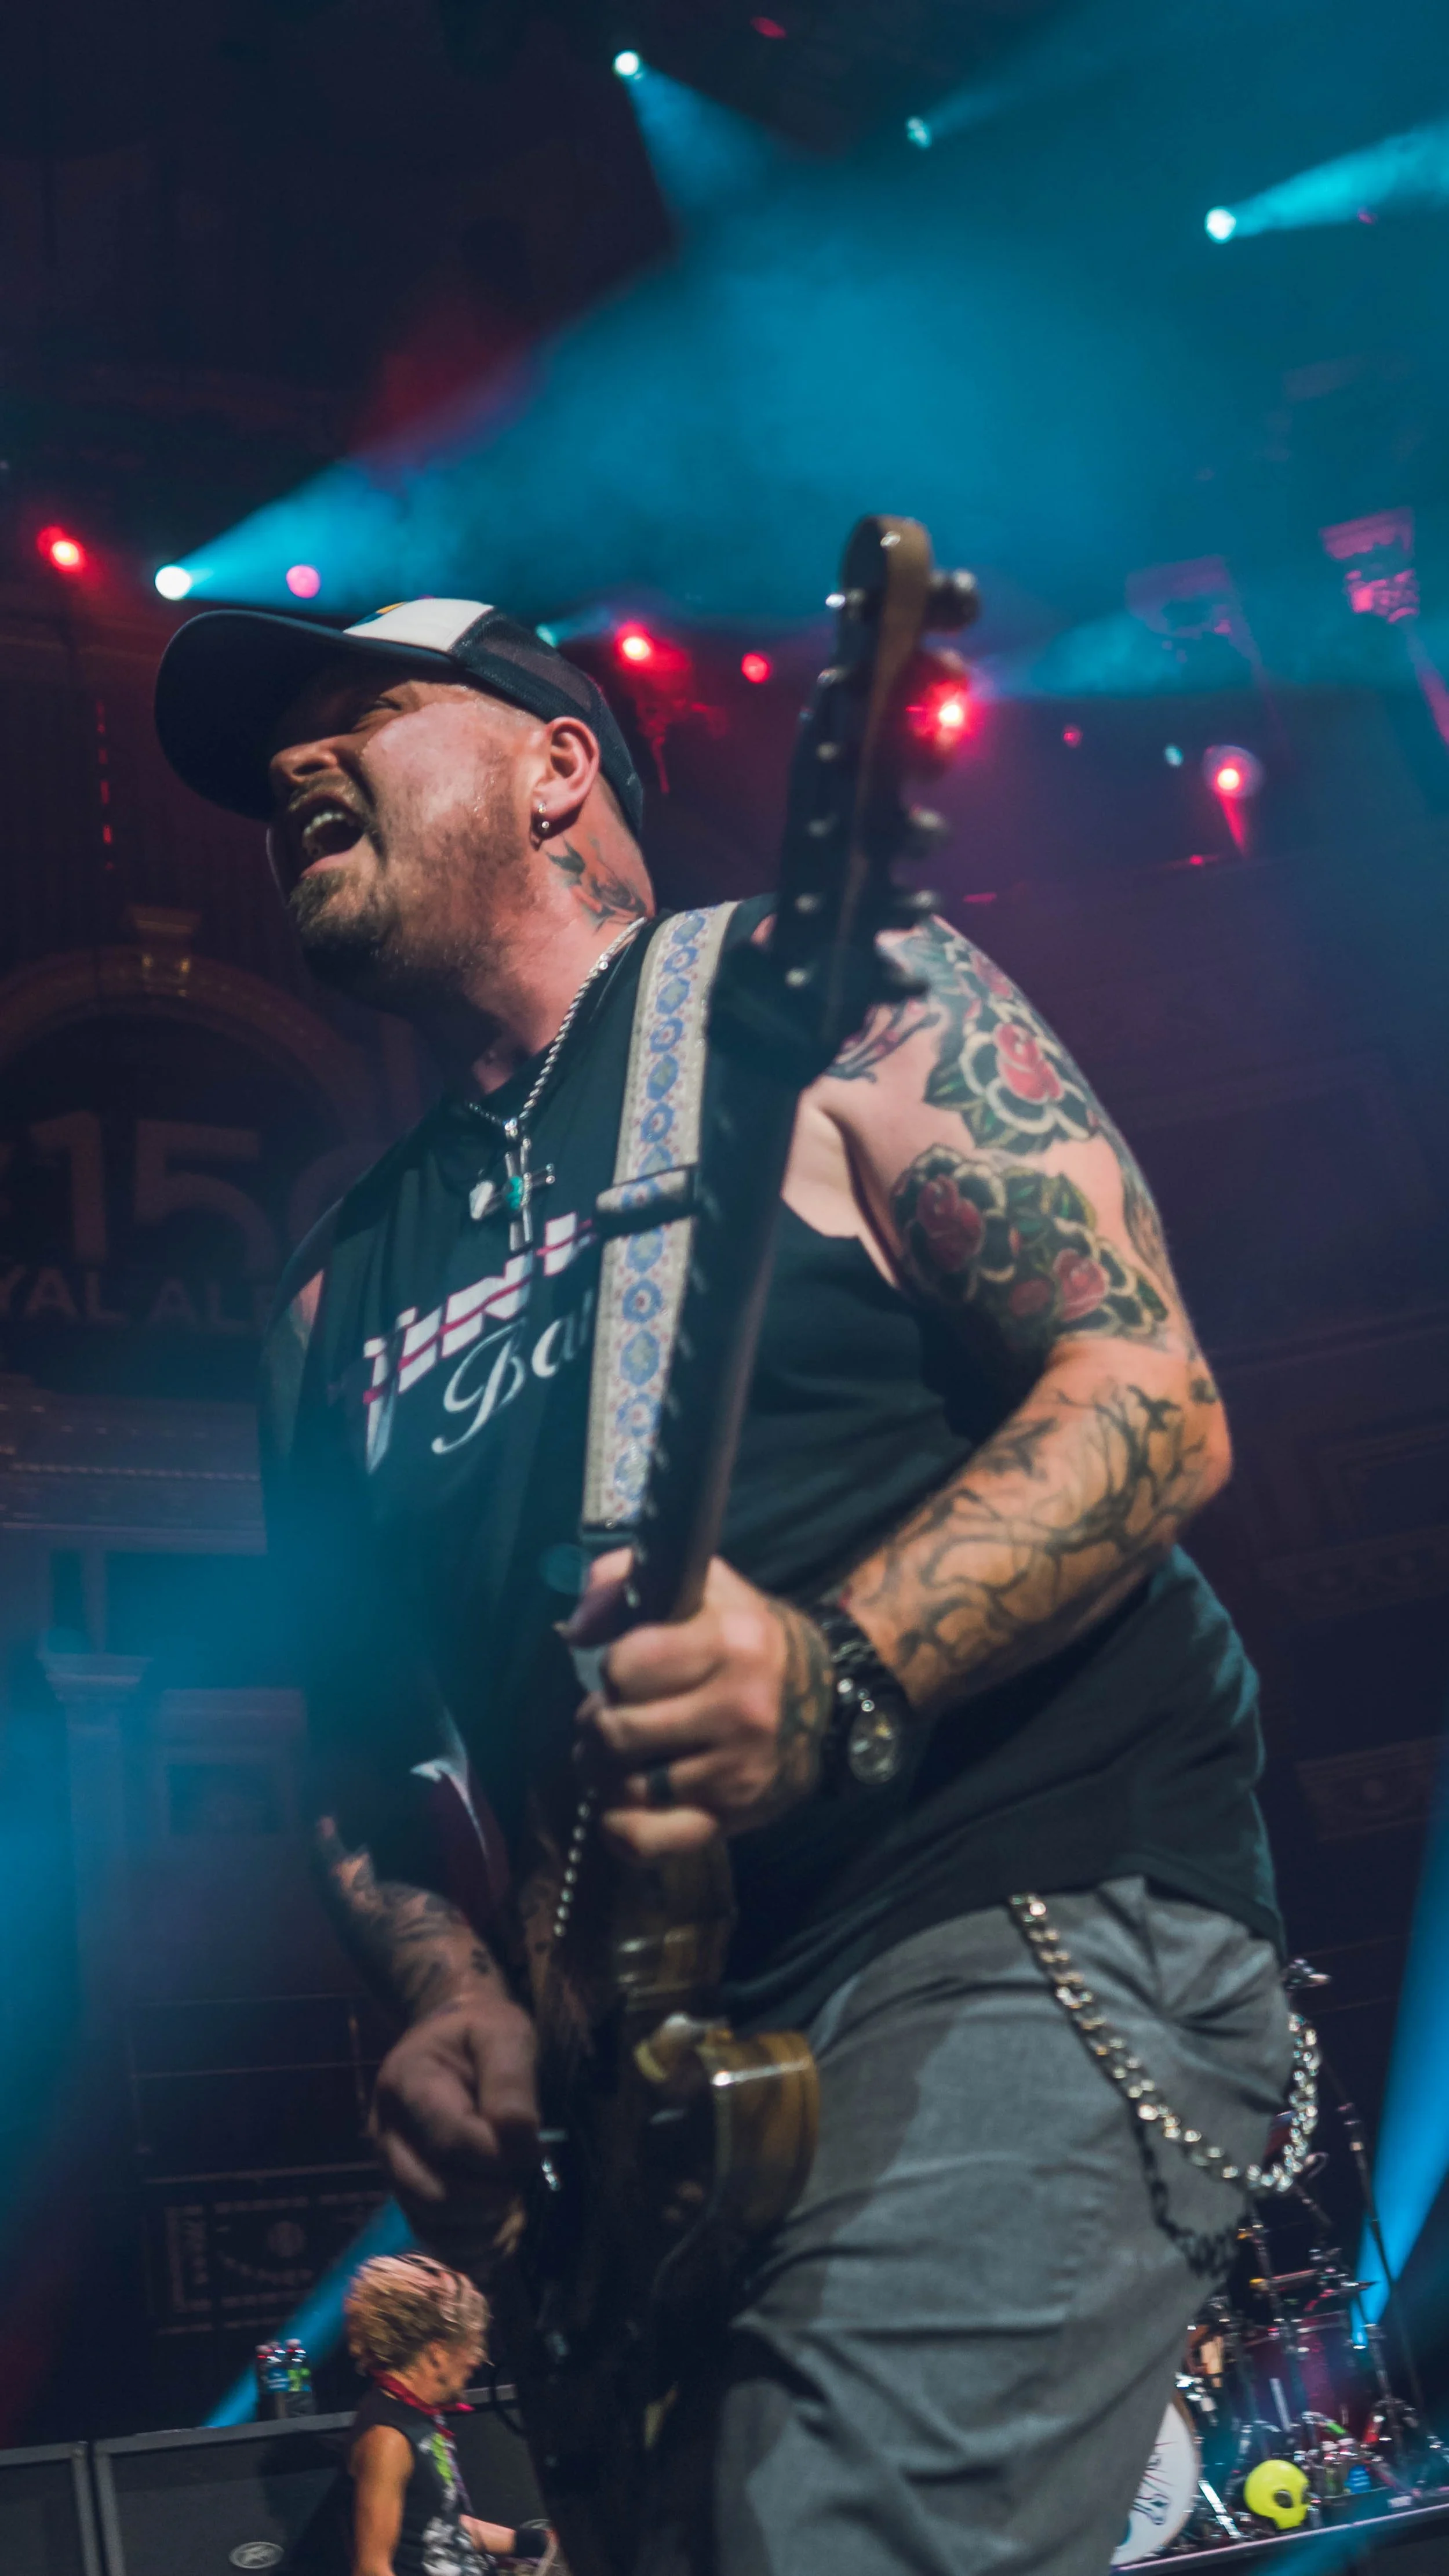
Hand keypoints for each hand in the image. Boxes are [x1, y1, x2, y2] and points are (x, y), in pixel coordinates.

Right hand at [370, 1991, 538, 2258]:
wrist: (452, 2034)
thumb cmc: (481, 2032)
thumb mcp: (505, 2034)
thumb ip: (511, 2082)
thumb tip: (518, 2142)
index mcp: (406, 2082)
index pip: (449, 2140)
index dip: (496, 2156)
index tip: (535, 2148)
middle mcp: (387, 2131)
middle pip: (432, 2192)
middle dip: (489, 2198)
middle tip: (523, 2181)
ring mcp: (392, 2166)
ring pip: (428, 2221)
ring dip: (480, 2230)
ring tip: (516, 2211)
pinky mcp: (406, 2190)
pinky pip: (429, 2236)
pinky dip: (468, 2250)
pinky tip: (502, 2239)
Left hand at [564, 1552, 833, 1858]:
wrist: (825, 1698)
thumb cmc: (745, 1637)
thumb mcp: (701, 1586)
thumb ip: (626, 1579)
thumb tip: (577, 1629)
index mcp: (730, 1642)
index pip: (624, 1667)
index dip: (614, 1668)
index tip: (630, 1670)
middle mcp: (739, 1709)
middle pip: (616, 1732)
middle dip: (598, 1722)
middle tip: (613, 1715)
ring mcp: (736, 1770)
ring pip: (621, 1788)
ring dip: (602, 1772)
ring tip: (617, 1754)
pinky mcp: (730, 1816)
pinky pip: (648, 1841)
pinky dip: (619, 1829)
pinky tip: (619, 1807)